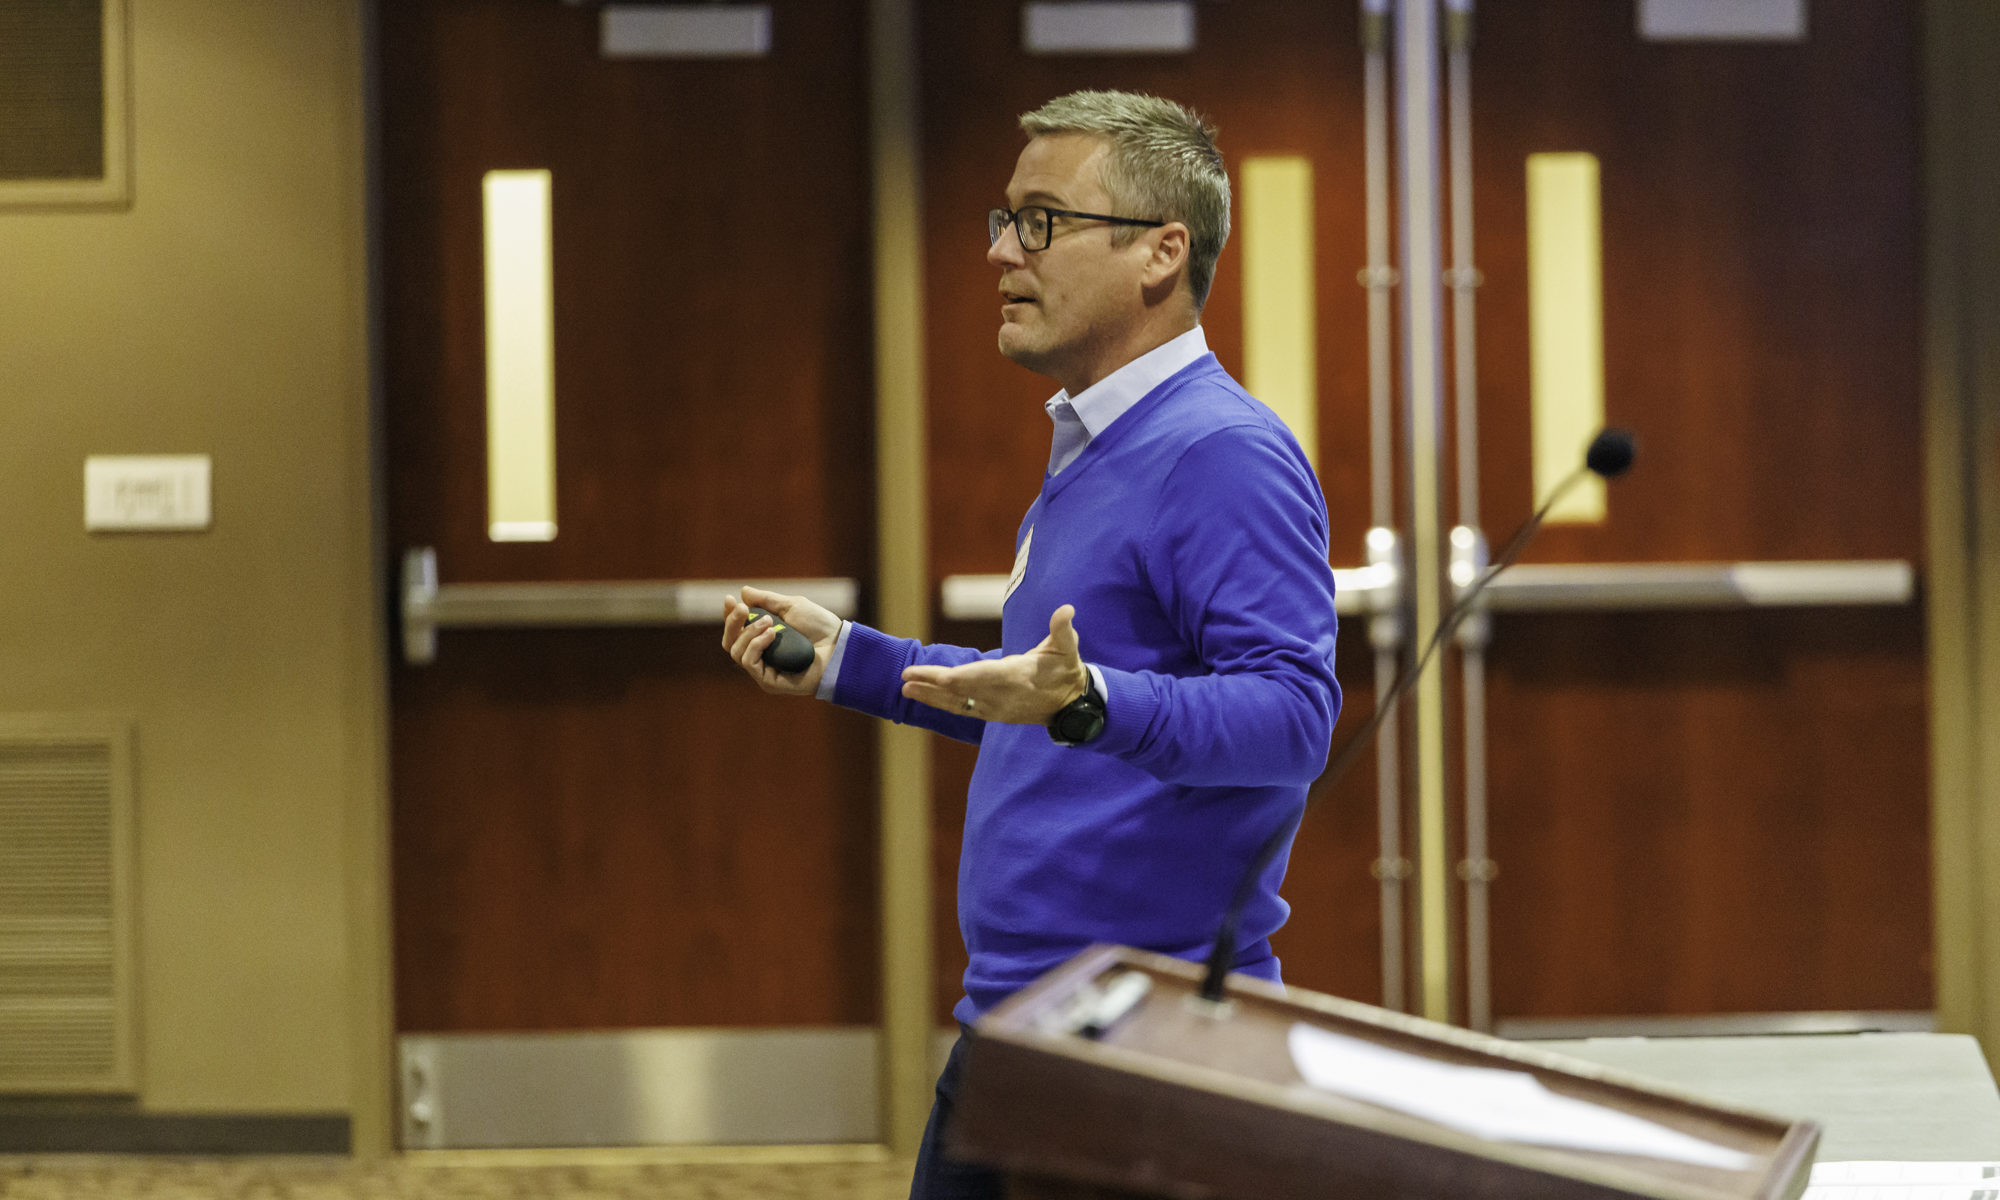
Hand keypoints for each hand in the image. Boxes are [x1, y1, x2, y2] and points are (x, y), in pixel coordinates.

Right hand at [720, 586, 840, 696]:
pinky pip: (750, 663)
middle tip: (744, 609)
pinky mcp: (769, 683)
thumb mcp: (792, 607)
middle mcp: (760, 656)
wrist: (840, 646)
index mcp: (763, 639)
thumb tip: (744, 592)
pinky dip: (756, 645)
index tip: (731, 599)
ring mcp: (764, 671)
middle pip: (730, 642)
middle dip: (732, 622)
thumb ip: (767, 601)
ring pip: (736, 652)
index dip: (729, 616)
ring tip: (769, 623)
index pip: (736, 630)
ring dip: (748, 632)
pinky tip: (771, 635)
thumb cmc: (820, 627)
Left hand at [900, 604, 1090, 724]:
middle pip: (959, 691)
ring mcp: (995, 708)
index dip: (951, 677)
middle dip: (931, 685)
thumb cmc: (1067, 671)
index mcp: (1014, 676)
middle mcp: (1000, 696)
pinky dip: (942, 704)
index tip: (932, 675)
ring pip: (957, 704)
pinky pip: (962, 710)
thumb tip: (1067, 609)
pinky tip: (926, 698)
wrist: (1073, 707)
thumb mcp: (1067, 648)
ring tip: (906, 690)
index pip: (977, 678)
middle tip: (905, 678)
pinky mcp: (993, 715)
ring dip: (930, 696)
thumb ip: (1063, 629)